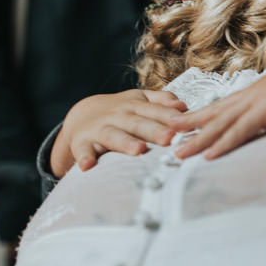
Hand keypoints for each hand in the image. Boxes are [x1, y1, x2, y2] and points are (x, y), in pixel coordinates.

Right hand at [53, 89, 187, 175]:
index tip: (185, 124)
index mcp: (135, 106)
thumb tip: (182, 105)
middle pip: (138, 123)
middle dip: (154, 130)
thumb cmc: (120, 111)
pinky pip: (82, 150)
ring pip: (113, 135)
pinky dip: (84, 157)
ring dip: (125, 142)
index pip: (155, 111)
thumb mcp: (139, 100)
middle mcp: (118, 116)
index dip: (170, 117)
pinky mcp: (82, 142)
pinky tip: (87, 166)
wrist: (80, 115)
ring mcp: (99, 128)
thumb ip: (161, 101)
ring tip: (138, 150)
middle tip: (169, 138)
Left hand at [169, 51, 265, 159]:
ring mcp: (259, 102)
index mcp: (262, 91)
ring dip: (198, 139)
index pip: (228, 106)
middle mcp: (255, 95)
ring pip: (220, 124)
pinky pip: (240, 131)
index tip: (189, 123)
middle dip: (191, 126)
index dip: (207, 115)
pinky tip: (207, 155)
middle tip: (167, 135)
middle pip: (216, 114)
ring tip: (177, 152)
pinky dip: (222, 143)